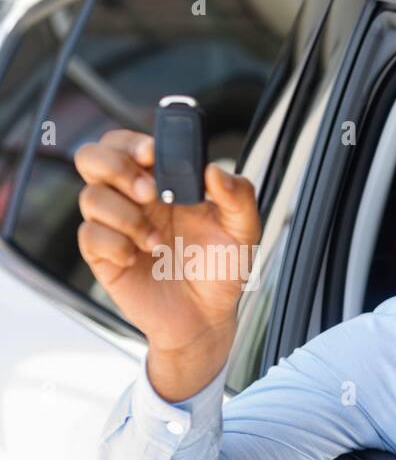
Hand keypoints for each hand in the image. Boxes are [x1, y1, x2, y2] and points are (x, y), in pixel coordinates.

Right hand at [74, 129, 260, 400]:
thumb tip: (214, 170)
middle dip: (115, 167)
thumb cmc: (221, 269)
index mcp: (162, 182)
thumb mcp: (244, 232)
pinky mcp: (103, 255)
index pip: (128, 144)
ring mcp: (115, 226)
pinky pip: (89, 235)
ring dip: (125, 216)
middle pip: (92, 157)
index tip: (152, 154)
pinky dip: (114, 244)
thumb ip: (239, 197)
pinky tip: (138, 259)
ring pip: (90, 197)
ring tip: (158, 243)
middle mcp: (133, 199)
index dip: (132, 142)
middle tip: (150, 193)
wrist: (207, 317)